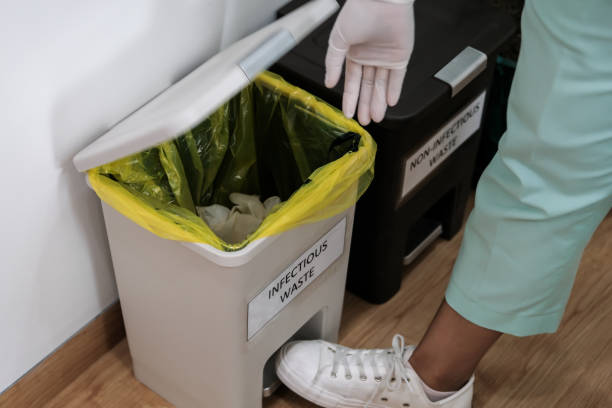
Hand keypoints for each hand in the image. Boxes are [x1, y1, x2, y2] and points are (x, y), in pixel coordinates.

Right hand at [325, 0, 414, 124]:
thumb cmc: (358, 12)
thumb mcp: (338, 39)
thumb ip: (333, 63)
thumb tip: (328, 83)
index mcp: (353, 53)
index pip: (352, 81)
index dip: (349, 98)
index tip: (347, 113)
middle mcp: (369, 57)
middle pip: (367, 87)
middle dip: (365, 105)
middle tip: (364, 121)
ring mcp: (385, 58)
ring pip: (381, 85)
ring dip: (378, 102)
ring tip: (376, 118)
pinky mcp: (400, 56)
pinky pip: (397, 77)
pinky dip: (394, 90)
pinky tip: (390, 103)